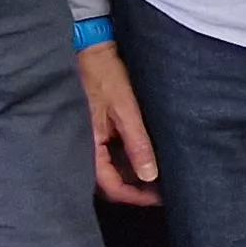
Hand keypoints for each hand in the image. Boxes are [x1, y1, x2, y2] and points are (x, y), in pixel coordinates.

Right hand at [76, 42, 160, 206]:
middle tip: (161, 191)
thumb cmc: (104, 75)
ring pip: (110, 170)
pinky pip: (109, 155)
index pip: (111, 186)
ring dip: (131, 177)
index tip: (158, 198)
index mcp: (87, 146)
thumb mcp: (125, 109)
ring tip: (157, 177)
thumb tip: (149, 175)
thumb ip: (136, 143)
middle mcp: (84, 148)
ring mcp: (89, 140)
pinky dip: (126, 161)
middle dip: (134, 190)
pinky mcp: (95, 131)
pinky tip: (143, 158)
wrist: (90, 49)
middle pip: (109, 183)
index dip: (136, 196)